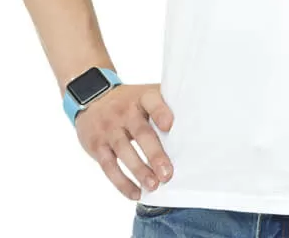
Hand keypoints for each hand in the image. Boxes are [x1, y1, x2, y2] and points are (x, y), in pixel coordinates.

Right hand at [74, 82, 174, 200]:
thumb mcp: (145, 95)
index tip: (170, 125)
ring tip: (153, 185)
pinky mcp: (97, 145)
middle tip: (167, 174)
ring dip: (139, 170)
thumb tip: (196, 119)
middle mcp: (124, 112)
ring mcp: (109, 128)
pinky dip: (122, 182)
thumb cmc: (130, 101)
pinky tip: (135, 193)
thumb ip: (165, 104)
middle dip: (154, 154)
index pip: (151, 101)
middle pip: (140, 132)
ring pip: (123, 151)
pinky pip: (108, 166)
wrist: (92, 97)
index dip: (160, 112)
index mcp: (141, 97)